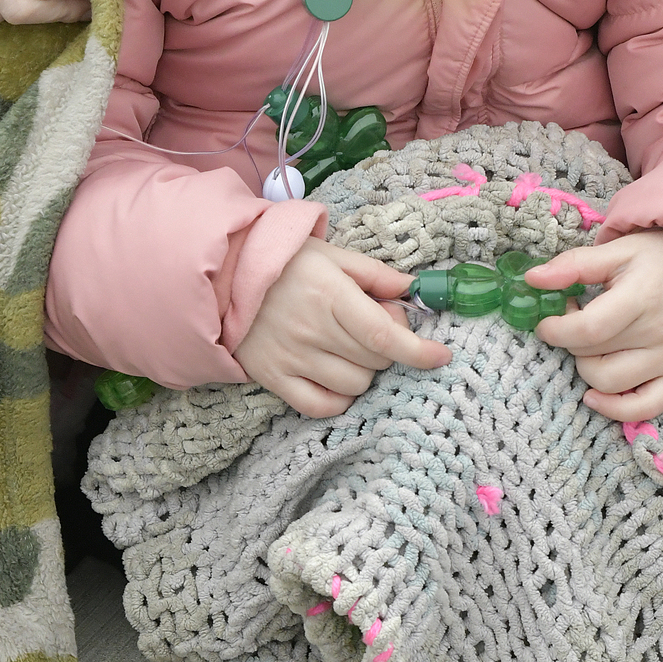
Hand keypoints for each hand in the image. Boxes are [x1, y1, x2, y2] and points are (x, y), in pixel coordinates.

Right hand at [235, 238, 451, 417]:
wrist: (221, 277)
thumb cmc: (283, 262)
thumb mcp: (331, 255)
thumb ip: (375, 274)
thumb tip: (413, 290)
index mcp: (330, 295)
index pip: (384, 336)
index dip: (418, 351)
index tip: (441, 357)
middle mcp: (312, 330)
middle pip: (375, 361)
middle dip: (388, 348)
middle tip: (374, 328)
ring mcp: (292, 358)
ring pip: (354, 385)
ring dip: (366, 371)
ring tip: (350, 349)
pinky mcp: (274, 378)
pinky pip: (320, 406)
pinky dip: (338, 398)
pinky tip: (338, 377)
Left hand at [529, 229, 662, 421]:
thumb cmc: (662, 258)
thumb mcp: (618, 250)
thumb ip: (574, 265)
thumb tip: (532, 280)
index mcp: (641, 299)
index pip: (589, 330)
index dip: (557, 330)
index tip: (547, 321)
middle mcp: (658, 334)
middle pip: (594, 356)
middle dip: (569, 341)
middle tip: (574, 319)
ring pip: (610, 384)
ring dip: (586, 368)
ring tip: (590, 344)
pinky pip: (645, 408)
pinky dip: (616, 409)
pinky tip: (595, 395)